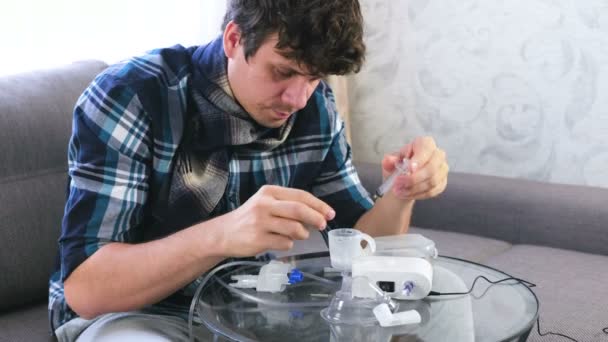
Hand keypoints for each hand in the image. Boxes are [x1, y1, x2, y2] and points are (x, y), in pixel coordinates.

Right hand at [218, 185, 335, 256]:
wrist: (223, 233)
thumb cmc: (250, 218)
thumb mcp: (266, 203)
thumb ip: (288, 205)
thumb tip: (317, 214)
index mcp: (269, 192)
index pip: (300, 195)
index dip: (318, 205)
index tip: (330, 213)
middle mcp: (264, 204)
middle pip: (298, 209)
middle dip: (316, 218)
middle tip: (323, 225)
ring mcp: (260, 222)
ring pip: (294, 228)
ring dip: (302, 234)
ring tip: (299, 235)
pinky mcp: (258, 239)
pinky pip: (285, 243)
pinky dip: (289, 244)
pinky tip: (281, 242)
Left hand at [381, 136, 448, 200]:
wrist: (402, 181)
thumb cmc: (398, 166)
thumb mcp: (390, 162)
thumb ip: (389, 161)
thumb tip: (390, 161)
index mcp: (424, 143)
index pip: (426, 147)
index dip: (419, 159)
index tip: (408, 168)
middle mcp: (437, 155)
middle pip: (432, 167)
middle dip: (414, 178)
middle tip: (398, 183)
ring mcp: (442, 170)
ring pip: (432, 181)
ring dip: (414, 188)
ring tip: (399, 190)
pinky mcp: (442, 183)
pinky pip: (432, 191)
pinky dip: (417, 194)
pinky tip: (407, 194)